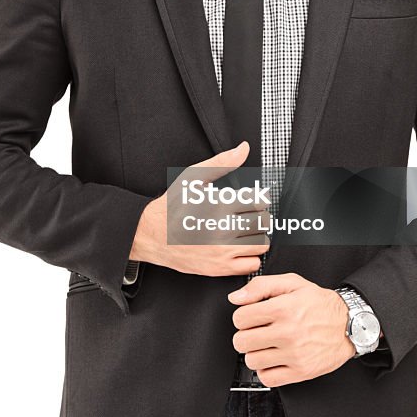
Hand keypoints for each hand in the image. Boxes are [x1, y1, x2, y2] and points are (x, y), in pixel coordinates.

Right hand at [129, 141, 269, 276]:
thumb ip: (222, 163)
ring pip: (262, 243)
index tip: (252, 200)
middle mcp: (223, 229)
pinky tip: (240, 248)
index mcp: (219, 204)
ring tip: (245, 231)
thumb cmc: (173, 205)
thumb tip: (244, 148)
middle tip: (248, 215)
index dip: (259, 199)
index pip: (259, 201)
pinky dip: (251, 256)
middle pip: (264, 222)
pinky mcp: (219, 268)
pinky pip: (252, 264)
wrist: (152, 235)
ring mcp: (222, 251)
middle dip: (259, 216)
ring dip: (257, 236)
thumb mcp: (193, 177)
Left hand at [227, 272, 358, 387]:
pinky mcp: (301, 372)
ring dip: (255, 353)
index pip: (240, 318)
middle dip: (245, 335)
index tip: (251, 317)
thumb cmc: (320, 304)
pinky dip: (266, 370)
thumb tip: (236, 297)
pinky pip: (268, 378)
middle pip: (241, 341)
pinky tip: (274, 359)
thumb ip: (261, 286)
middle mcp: (288, 332)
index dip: (243, 316)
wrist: (349, 324)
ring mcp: (294, 354)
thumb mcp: (292, 283)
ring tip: (266, 345)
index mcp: (283, 308)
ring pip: (252, 361)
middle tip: (257, 332)